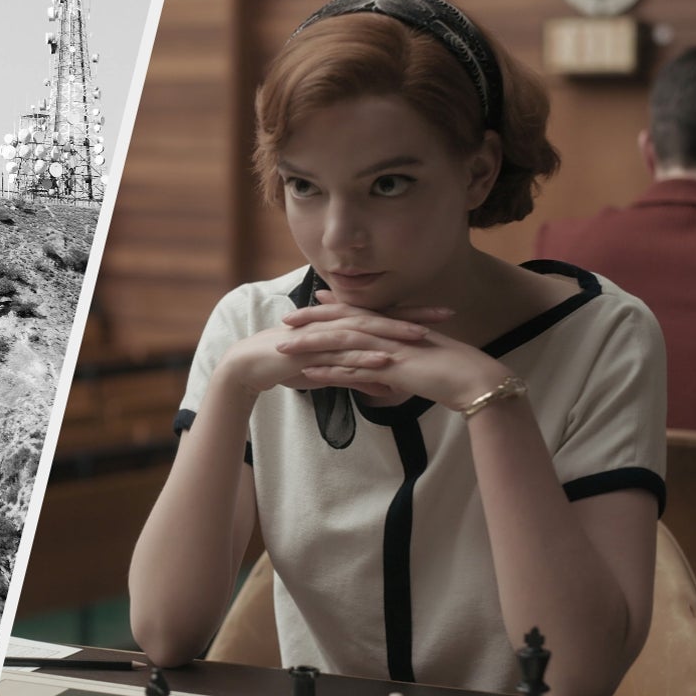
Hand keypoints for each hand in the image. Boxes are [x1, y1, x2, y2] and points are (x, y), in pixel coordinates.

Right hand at [217, 295, 445, 397]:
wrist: (248, 366)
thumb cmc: (286, 366)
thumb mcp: (327, 370)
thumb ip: (355, 372)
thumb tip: (385, 383)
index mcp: (339, 325)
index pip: (381, 315)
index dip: (412, 312)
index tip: (442, 314)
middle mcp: (334, 325)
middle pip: (380, 317)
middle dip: (413, 315)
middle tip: (447, 314)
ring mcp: (321, 336)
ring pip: (364, 332)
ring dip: (393, 332)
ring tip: (422, 336)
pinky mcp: (309, 351)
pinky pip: (341, 354)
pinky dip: (365, 357)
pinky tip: (386, 360)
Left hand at [278, 292, 506, 408]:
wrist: (475, 379)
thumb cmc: (451, 371)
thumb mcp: (419, 358)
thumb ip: (398, 356)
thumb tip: (382, 363)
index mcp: (394, 327)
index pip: (355, 313)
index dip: (330, 309)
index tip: (307, 306)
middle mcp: (387, 333)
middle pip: (341, 322)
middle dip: (311, 320)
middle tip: (284, 320)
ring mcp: (387, 349)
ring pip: (341, 343)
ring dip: (310, 345)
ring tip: (283, 347)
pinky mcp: (390, 369)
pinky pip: (353, 370)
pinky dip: (329, 371)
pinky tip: (308, 374)